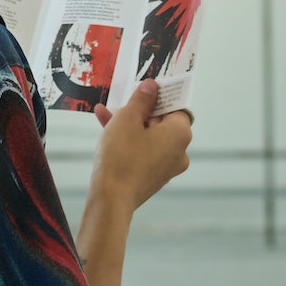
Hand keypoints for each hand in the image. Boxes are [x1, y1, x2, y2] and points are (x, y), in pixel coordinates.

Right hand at [89, 79, 192, 212]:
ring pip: (149, 137)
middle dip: (139, 111)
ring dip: (129, 125)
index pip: (176, 107)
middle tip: (120, 102)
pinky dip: (129, 142)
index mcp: (180, 134)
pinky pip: (143, 152)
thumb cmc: (121, 156)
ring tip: (105, 114)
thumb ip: (141, 99)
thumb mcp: (127, 119)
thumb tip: (151, 86)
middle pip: (161, 122)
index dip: (159, 96)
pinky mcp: (153, 178)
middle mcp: (179, 151)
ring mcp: (167, 167)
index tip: (143, 89)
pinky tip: (106, 131)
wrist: (111, 199)